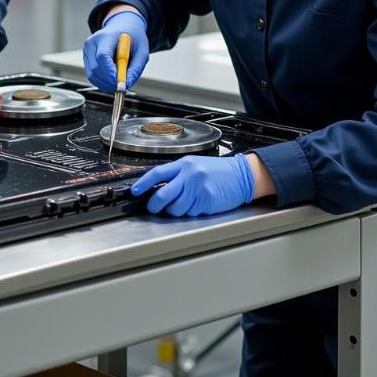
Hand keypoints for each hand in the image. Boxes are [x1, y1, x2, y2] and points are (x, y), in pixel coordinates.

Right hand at [83, 9, 148, 91]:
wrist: (123, 26)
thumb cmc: (132, 37)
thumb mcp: (142, 50)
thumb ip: (136, 68)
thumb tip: (127, 84)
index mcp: (106, 36)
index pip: (103, 56)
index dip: (110, 72)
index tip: (119, 83)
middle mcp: (93, 42)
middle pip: (95, 68)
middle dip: (109, 81)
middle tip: (122, 86)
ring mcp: (87, 50)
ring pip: (92, 74)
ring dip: (105, 83)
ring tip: (118, 82)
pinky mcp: (86, 57)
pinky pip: (91, 75)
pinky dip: (101, 81)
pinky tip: (111, 79)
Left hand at [131, 153, 254, 216]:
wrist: (242, 175)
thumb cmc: (218, 171)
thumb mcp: (195, 165)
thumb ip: (177, 175)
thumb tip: (157, 188)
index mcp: (184, 164)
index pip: (157, 173)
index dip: (143, 183)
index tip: (134, 191)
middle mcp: (190, 175)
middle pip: (163, 194)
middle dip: (154, 204)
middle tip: (153, 208)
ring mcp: (198, 189)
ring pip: (175, 208)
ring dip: (174, 211)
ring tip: (183, 204)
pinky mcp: (207, 201)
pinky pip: (190, 212)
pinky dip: (190, 212)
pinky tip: (197, 204)